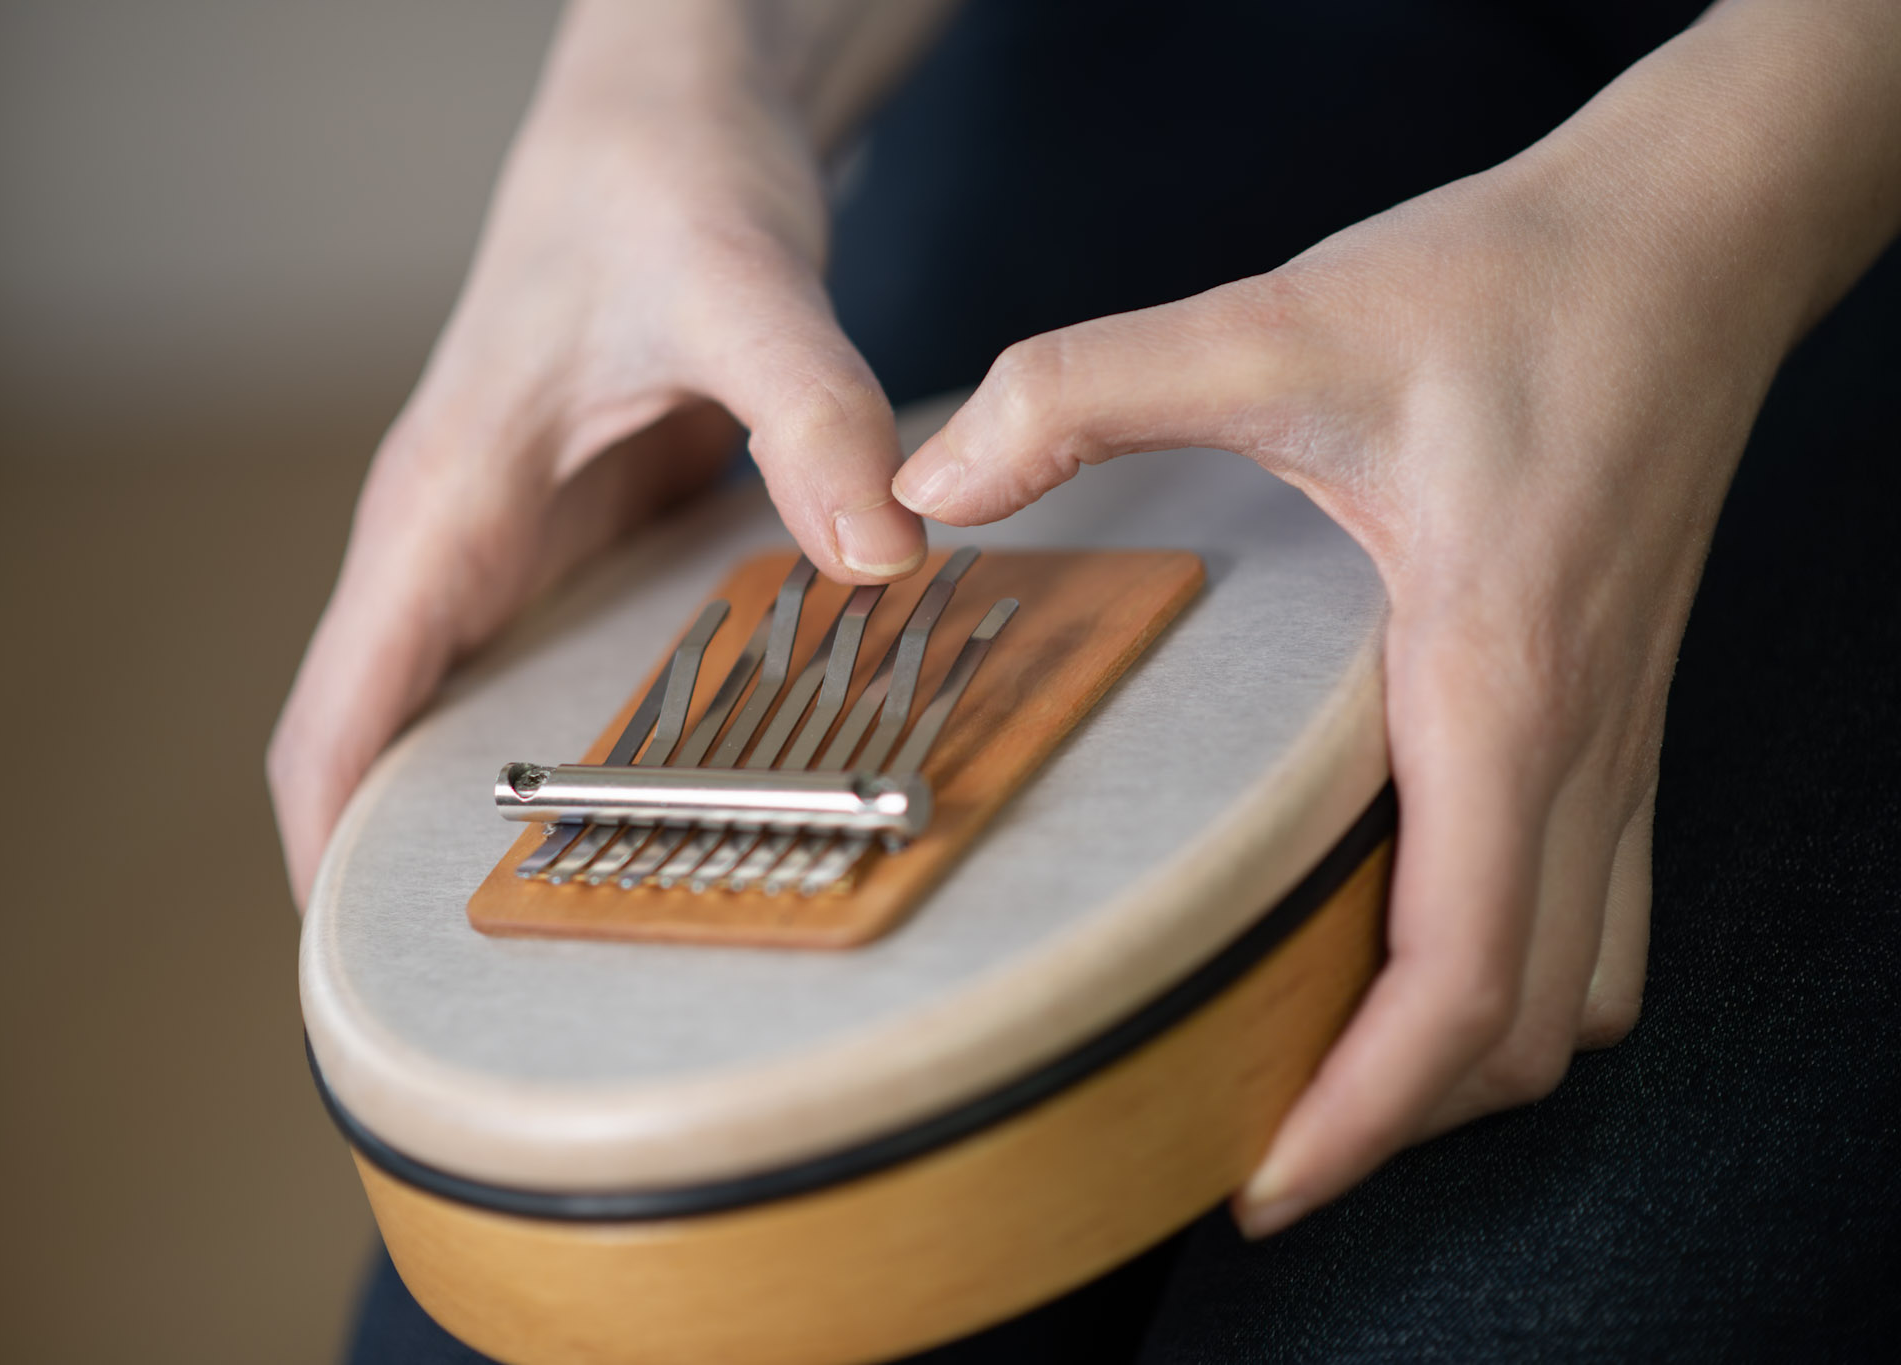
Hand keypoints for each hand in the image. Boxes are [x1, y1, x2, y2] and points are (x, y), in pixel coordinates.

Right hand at [268, 2, 932, 906]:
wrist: (666, 111)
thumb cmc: (661, 177)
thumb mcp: (738, 281)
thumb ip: (808, 413)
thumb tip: (884, 558)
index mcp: (444, 505)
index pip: (337, 713)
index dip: (332, 855)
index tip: (361, 977)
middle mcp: (460, 543)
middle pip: (392, 747)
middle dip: (420, 874)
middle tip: (524, 1000)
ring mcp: (520, 545)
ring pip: (473, 717)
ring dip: (510, 819)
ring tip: (609, 935)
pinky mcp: (585, 536)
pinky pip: (562, 669)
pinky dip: (598, 745)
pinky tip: (693, 799)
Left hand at [893, 0, 1900, 1236]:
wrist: (1689, 237)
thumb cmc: (1515, 287)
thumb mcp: (1282, 322)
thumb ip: (1087, 390)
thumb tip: (929, 485)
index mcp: (1497, 686)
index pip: (1464, 978)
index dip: (1365, 1113)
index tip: (1265, 1183)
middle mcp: (1577, 742)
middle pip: (1526, 1028)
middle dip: (1401, 1122)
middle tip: (1262, 1155)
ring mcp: (1615, 735)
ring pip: (1581, 983)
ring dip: (1468, 1059)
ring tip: (1336, 1082)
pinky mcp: (1614, 706)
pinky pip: (1594, 904)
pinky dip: (1516, 975)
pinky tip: (1424, 948)